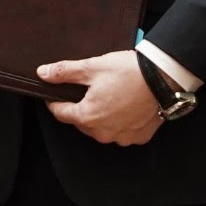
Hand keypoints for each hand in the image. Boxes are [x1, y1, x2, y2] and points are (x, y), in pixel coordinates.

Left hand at [38, 50, 162, 145]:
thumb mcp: (91, 67)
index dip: (55, 101)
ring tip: (107, 95)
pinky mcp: (138, 137)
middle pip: (81, 121)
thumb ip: (64, 72)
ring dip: (99, 115)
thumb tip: (42, 74)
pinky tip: (124, 105)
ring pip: (101, 128)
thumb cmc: (127, 72)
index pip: (60, 113)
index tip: (54, 92)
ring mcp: (122, 137)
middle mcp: (103, 133)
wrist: (163, 79)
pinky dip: (119, 121)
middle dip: (79, 106)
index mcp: (87, 117)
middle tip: (87, 88)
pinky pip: (121, 131)